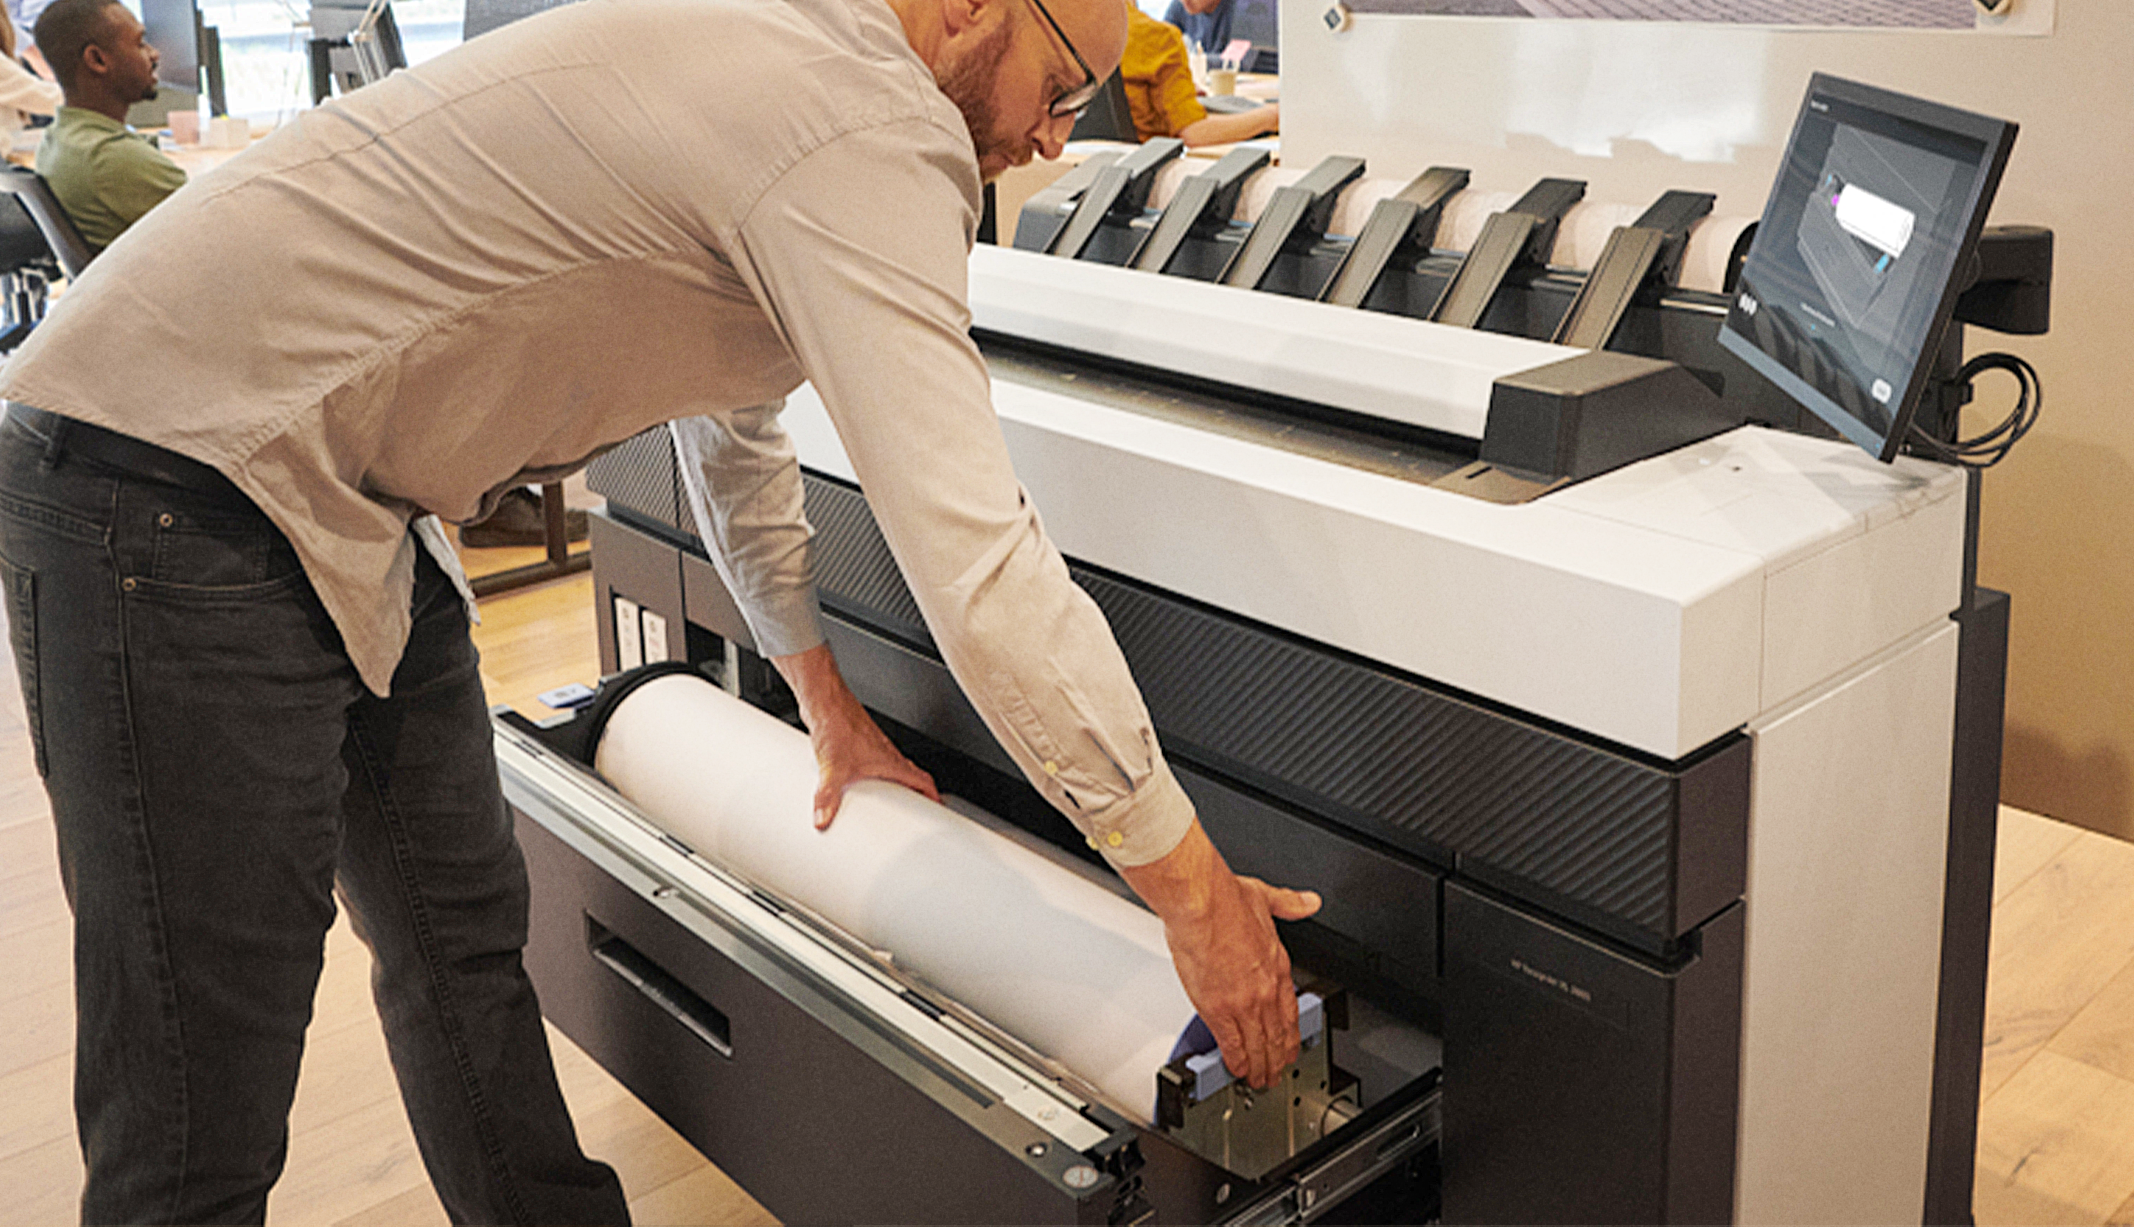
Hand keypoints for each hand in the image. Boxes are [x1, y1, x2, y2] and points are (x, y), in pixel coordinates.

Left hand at [772, 644, 938, 827]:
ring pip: (893, 770)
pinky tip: (856, 782)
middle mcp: (887, 754)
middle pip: (911, 777)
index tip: (937, 810)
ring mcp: (874, 749)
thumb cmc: (839, 725)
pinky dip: (874, 776)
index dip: (933, 798)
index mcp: (892, 761)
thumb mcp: (833, 769)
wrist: (826, 702)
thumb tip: (822, 819)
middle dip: (915, 796)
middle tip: (912, 813)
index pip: (923, 781)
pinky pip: (874, 764)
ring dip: (894, 785)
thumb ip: (827, 798)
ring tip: (886, 803)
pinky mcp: (859, 745)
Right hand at [1120, 821, 1321, 1088]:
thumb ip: (1288, 902)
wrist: (1201, 903)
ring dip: (1261, 1066)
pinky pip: (1232, 1044)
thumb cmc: (1224, 898)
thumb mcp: (1265, 897)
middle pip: (1277, 1033)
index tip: (1289, 1044)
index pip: (1289, 1008)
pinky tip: (1238, 1070)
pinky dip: (1237, 1060)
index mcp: (1276, 962)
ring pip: (1259, 1044)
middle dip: (1278, 1058)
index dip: (1291, 1032)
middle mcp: (1265, 987)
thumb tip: (1308, 901)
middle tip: (1276, 1074)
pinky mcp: (1219, 1009)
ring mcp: (1244, 1001)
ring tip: (1260, 1080)